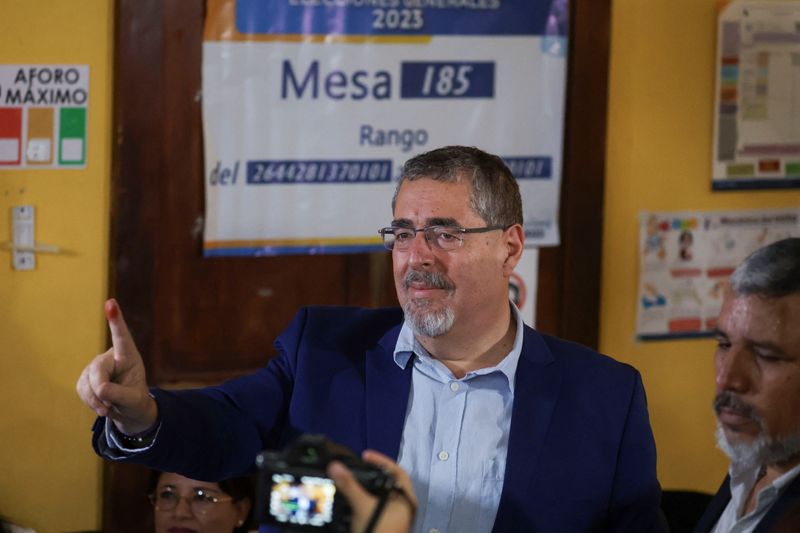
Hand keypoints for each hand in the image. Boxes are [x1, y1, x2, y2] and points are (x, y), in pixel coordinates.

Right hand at [75, 299, 156, 434]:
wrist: (127, 409)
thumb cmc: (135, 401)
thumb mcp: (134, 400)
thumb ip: (120, 393)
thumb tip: (100, 388)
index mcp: (129, 357)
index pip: (122, 337)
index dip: (115, 320)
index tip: (111, 303)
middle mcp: (111, 357)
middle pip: (98, 369)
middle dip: (101, 390)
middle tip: (109, 406)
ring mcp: (96, 367)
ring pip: (87, 382)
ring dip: (96, 400)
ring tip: (109, 407)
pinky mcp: (85, 377)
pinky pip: (81, 389)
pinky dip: (90, 402)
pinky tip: (101, 405)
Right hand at [327, 450, 416, 532]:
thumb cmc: (378, 532)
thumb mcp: (362, 507)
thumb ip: (349, 486)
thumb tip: (335, 466)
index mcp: (406, 499)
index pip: (398, 471)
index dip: (382, 460)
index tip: (365, 455)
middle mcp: (403, 507)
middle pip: (388, 483)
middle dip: (373, 473)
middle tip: (357, 466)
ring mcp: (394, 518)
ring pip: (380, 496)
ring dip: (367, 488)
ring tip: (352, 480)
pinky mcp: (385, 526)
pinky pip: (375, 507)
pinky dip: (364, 500)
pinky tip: (353, 499)